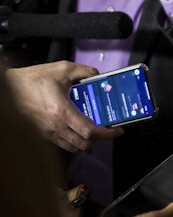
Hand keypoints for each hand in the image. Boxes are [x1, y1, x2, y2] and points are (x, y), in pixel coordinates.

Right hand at [5, 61, 122, 151]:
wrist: (8, 88)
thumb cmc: (32, 79)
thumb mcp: (62, 69)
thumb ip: (84, 71)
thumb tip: (97, 75)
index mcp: (61, 111)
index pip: (89, 131)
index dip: (107, 134)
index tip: (117, 130)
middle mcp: (54, 126)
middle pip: (83, 144)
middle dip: (99, 139)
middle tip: (107, 129)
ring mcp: (47, 132)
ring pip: (73, 147)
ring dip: (86, 142)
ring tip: (94, 130)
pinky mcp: (42, 133)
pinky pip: (62, 144)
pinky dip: (74, 141)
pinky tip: (78, 128)